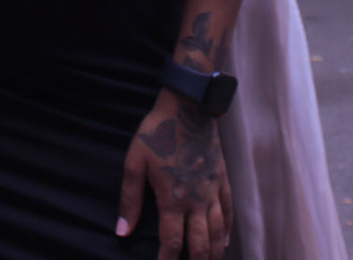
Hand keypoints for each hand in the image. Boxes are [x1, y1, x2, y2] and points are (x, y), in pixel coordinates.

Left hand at [115, 89, 232, 258]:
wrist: (187, 107)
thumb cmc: (157, 133)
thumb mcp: (135, 164)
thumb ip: (130, 200)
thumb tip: (122, 231)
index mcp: (173, 199)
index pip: (172, 242)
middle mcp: (196, 201)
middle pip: (200, 244)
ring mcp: (213, 191)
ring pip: (218, 232)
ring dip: (213, 253)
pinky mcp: (222, 179)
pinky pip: (229, 211)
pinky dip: (227, 230)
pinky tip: (225, 241)